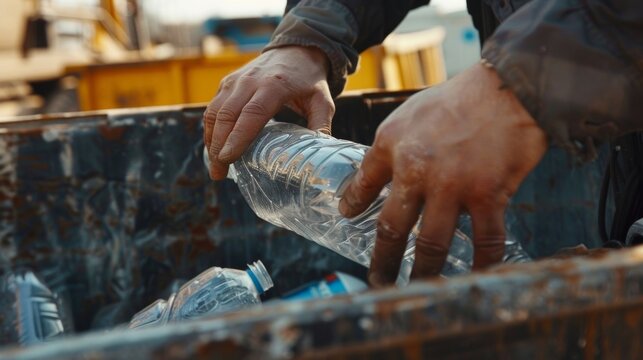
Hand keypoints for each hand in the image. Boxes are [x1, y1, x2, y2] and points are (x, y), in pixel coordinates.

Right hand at [204, 46, 333, 178]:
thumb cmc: (309, 80)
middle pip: (227, 115)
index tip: (227, 158)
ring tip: (215, 167)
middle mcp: (250, 81)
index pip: (252, 114)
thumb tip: (317, 155)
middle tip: (218, 173)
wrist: (295, 51)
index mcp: (274, 85)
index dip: (237, 137)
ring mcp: (235, 81)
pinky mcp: (227, 82)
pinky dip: (210, 129)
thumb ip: (321, 126)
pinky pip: (213, 108)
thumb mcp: (323, 101)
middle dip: (218, 146)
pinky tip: (214, 148)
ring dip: (211, 140)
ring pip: (215, 112)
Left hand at [338, 63, 547, 286]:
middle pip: (391, 227)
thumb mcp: (410, 113)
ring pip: (431, 244)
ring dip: (422, 272)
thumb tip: (386, 172)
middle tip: (377, 279)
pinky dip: (481, 263)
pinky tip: (475, 277)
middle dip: (382, 260)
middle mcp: (416, 170)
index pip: (364, 183)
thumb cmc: (460, 97)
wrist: (508, 85)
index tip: (346, 218)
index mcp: (392, 146)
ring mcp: (452, 186)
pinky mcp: (488, 194)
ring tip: (417, 288)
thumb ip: (395, 145)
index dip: (353, 204)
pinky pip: (485, 240)